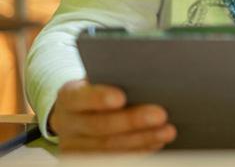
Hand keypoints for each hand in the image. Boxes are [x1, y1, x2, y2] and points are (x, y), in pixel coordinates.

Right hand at [49, 79, 175, 151]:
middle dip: (132, 121)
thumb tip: (148, 76)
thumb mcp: (99, 79)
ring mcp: (75, 147)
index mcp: (68, 97)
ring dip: (142, 139)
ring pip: (109, 147)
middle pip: (99, 126)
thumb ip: (116, 78)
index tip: (121, 97)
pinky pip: (114, 159)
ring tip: (167, 131)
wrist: (77, 114)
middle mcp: (67, 124)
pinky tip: (158, 142)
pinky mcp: (86, 161)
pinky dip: (139, 150)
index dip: (98, 98)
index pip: (79, 98)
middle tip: (160, 115)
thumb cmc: (99, 89)